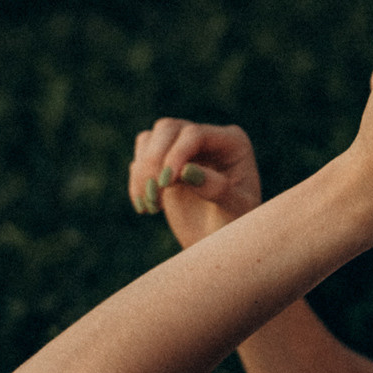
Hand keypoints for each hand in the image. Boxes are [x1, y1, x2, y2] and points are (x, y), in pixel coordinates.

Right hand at [128, 119, 262, 247]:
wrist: (219, 244)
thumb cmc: (234, 228)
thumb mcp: (234, 212)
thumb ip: (217, 189)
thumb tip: (187, 170)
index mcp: (232, 143)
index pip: (195, 134)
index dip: (176, 154)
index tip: (166, 184)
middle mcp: (208, 138)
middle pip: (168, 128)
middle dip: (154, 161)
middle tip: (154, 196)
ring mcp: (184, 147)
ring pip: (152, 138)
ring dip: (143, 171)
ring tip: (152, 206)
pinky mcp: (164, 161)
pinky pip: (141, 156)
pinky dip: (137, 180)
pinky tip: (147, 207)